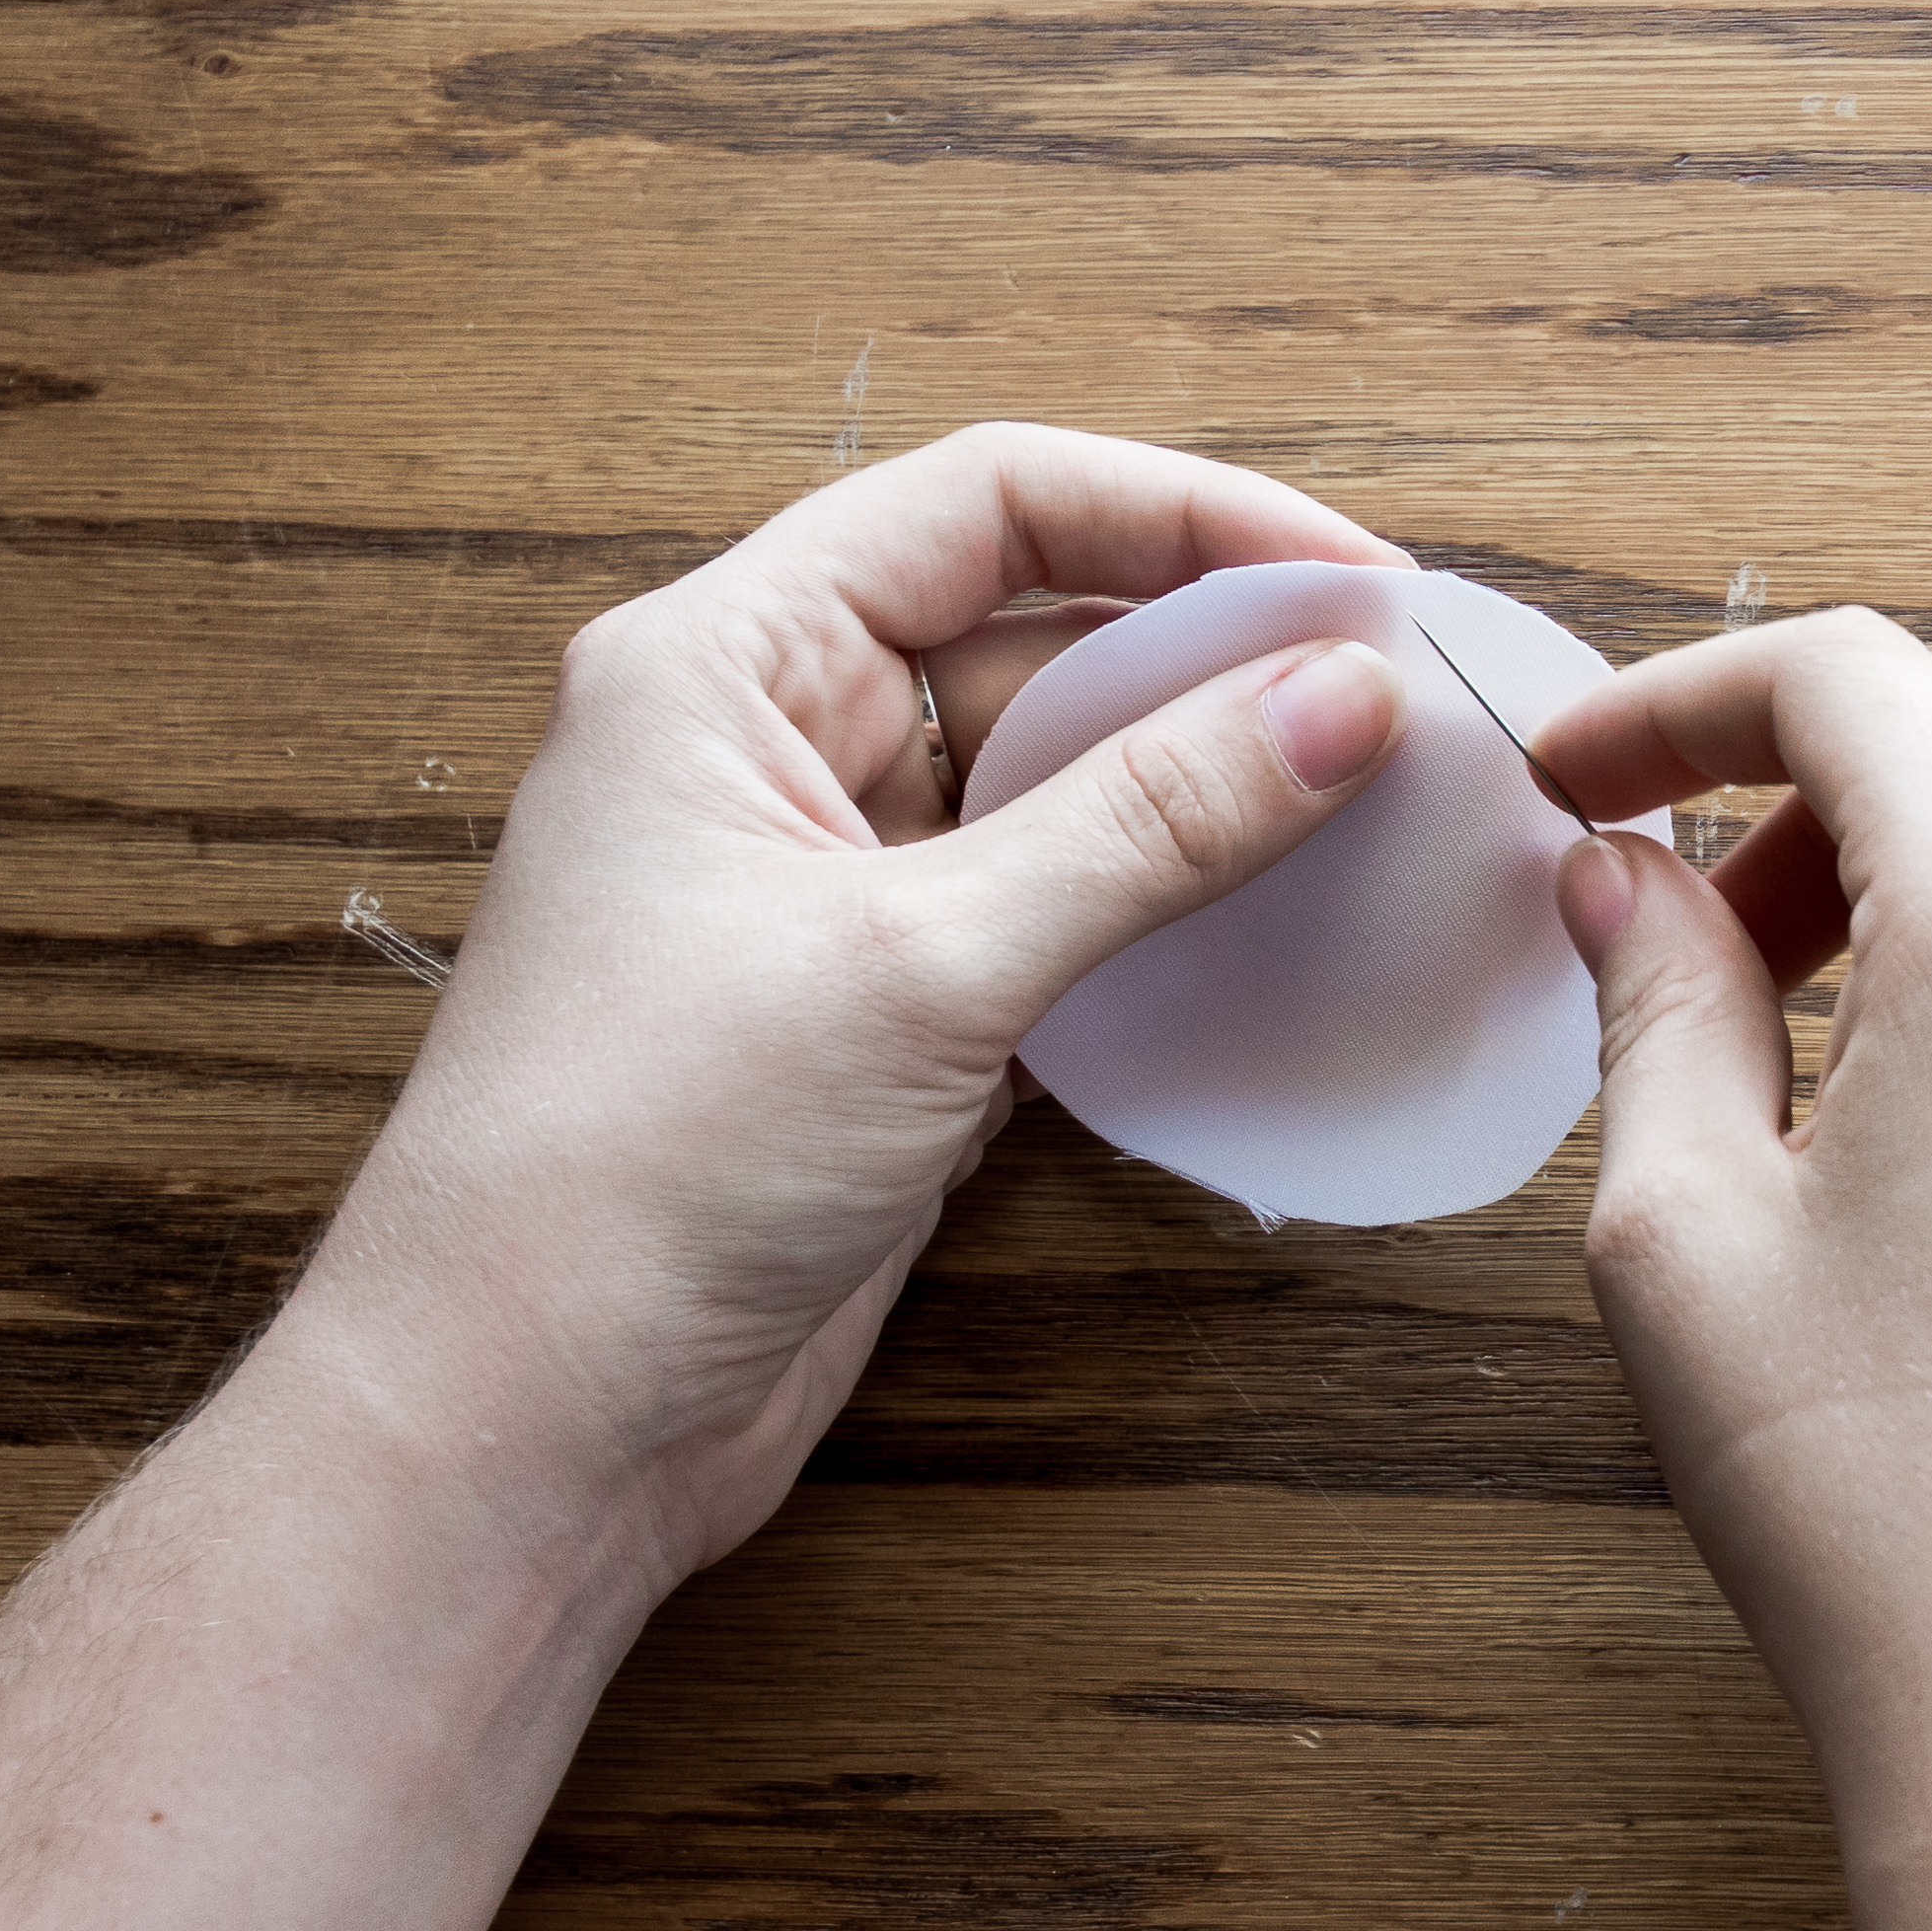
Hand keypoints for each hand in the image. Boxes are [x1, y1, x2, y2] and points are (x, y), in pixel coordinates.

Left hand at [254, 425, 1411, 1600]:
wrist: (528, 1426)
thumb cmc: (638, 1170)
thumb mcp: (921, 968)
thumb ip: (1146, 824)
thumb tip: (1343, 698)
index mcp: (722, 668)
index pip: (984, 504)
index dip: (1181, 517)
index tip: (1356, 579)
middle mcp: (768, 752)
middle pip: (1033, 632)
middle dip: (1216, 655)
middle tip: (1403, 701)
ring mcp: (824, 891)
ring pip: (1054, 784)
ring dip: (1205, 793)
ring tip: (1377, 810)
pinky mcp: (876, 1019)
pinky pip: (1050, 918)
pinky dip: (1162, 920)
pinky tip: (1283, 938)